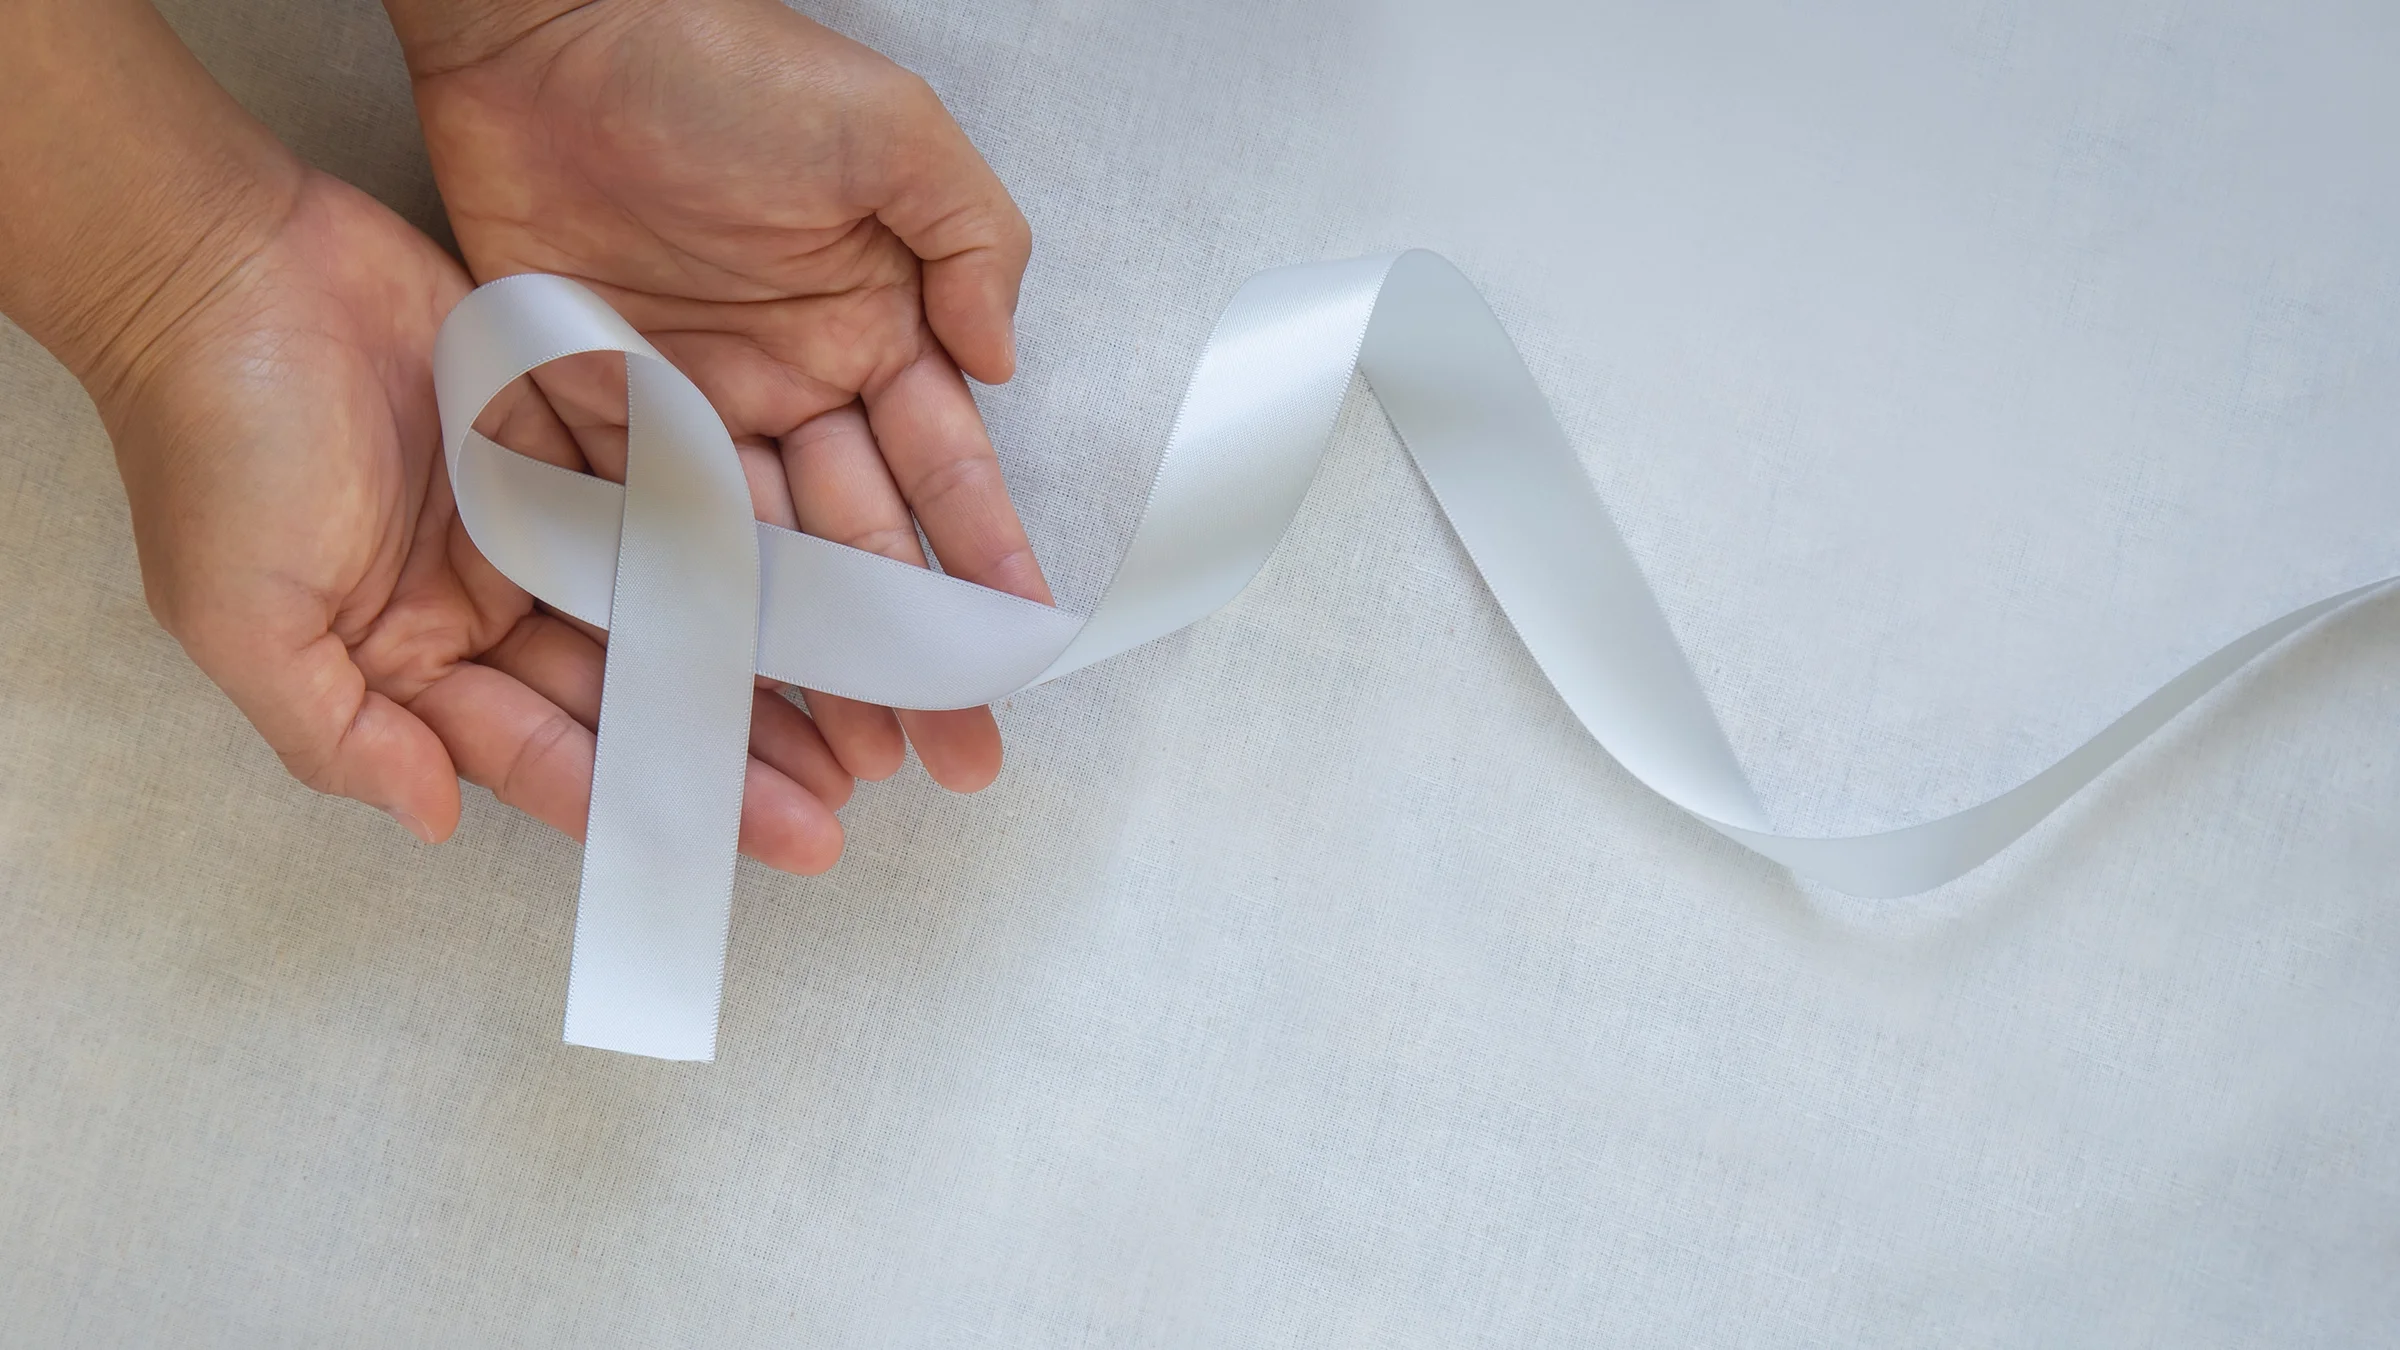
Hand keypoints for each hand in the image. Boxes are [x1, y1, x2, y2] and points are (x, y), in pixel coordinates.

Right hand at [92, 169, 855, 870]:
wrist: (218, 261)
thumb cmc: (210, 443)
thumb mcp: (242, 619)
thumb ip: (338, 732)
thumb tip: (433, 818)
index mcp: (413, 663)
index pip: (550, 756)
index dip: (648, 811)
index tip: (749, 853)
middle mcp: (488, 604)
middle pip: (630, 697)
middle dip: (727, 756)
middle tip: (835, 808)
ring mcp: (538, 516)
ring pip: (665, 609)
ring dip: (751, 664)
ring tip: (852, 720)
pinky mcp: (574, 432)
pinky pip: (672, 499)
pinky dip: (737, 543)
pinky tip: (816, 587)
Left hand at [389, 0, 1049, 792]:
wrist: (548, 24)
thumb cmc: (724, 60)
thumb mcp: (887, 130)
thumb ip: (970, 241)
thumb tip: (1005, 365)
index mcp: (875, 327)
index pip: (942, 471)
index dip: (979, 564)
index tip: (1009, 651)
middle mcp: (794, 385)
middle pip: (859, 545)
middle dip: (904, 653)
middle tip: (941, 754)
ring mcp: (695, 408)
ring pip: (759, 561)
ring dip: (802, 658)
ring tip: (841, 755)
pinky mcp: (594, 411)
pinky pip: (643, 527)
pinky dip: (675, 604)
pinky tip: (711, 678)